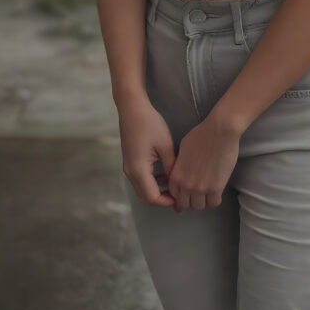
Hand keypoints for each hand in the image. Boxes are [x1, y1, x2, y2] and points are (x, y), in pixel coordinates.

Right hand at [118, 91, 177, 208]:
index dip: (167, 201)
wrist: (132, 108)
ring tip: (174, 186)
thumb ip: (171, 167)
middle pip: (145, 196)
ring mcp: (128, 166)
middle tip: (179, 196)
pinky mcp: (129, 160)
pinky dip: (151, 182)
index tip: (181, 199)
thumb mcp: (165, 145)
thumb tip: (177, 183)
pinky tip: (164, 174)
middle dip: (162, 199)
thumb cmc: (150, 123)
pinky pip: (140, 179)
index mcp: (138, 169)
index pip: (152, 197)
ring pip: (142, 188)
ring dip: (157, 190)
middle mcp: (130, 172)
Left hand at [166, 115, 239, 212]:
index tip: (184, 194)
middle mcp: (187, 185)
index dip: (180, 195)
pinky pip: (214, 203)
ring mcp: (202, 188)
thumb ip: (179, 165)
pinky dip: (214, 198)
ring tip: (207, 191)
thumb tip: (181, 172)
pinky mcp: (216, 188)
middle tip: (196, 194)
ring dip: (203, 200)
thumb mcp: (183, 149)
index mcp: (177, 175)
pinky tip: (216, 191)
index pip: (174, 195)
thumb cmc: (202, 135)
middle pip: (186, 204)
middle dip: (190, 200)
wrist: (219, 131)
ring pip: (200, 206)